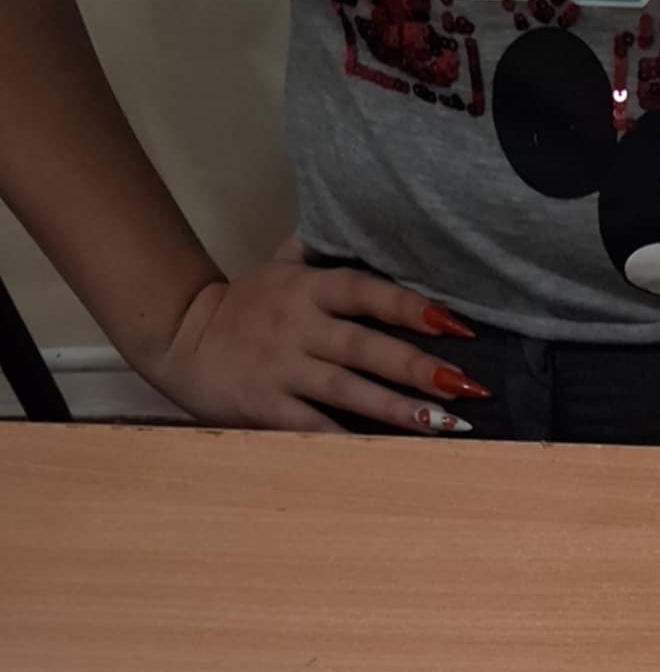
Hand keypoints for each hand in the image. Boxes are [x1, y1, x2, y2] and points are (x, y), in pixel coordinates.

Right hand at [141, 257, 488, 434]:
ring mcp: (282, 369)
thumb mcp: (277, 266)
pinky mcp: (267, 408)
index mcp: (306, 289)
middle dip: (418, 367)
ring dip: (398, 409)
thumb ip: (319, 248)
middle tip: (466, 384)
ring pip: (348, 390)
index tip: (454, 324)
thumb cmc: (245, 307)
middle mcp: (297, 327)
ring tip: (446, 425)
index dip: (409, 306)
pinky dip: (351, 443)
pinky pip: (315, 428)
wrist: (182, 340)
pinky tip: (389, 456)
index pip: (364, 291)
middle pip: (365, 346)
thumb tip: (357, 215)